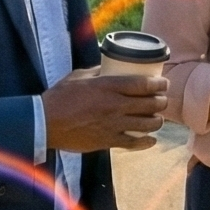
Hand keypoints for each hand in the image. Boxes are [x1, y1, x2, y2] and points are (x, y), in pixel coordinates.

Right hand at [42, 71, 167, 152]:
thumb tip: (110, 65)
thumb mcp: (80, 76)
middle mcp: (115, 106)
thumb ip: (98, 71)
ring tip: (158, 118)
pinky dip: (146, 142)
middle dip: (161, 102)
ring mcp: (112, 125)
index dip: (159, 84)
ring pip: (146, 125)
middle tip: (162, 100)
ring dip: (157, 121)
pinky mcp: (107, 142)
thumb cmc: (61, 97)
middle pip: (150, 104)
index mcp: (109, 86)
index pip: (144, 84)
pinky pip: (133, 144)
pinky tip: (151, 140)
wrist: (45, 123)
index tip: (164, 83)